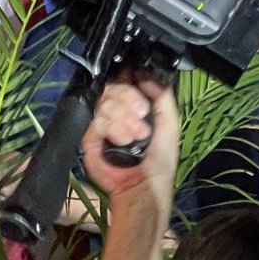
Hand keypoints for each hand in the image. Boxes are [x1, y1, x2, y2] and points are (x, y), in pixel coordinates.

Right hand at [81, 78, 179, 204]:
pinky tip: (123, 141)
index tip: (140, 91)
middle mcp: (114, 111)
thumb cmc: (159, 159)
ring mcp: (100, 124)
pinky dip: (113, 128)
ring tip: (136, 136)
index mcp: (131, 105)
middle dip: (130, 100)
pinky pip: (96, 121)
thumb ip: (162, 95)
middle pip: (112, 87)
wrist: (144, 186)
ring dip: (124, 119)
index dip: (129, 80)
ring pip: (105, 103)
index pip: (123, 80)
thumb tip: (144, 74)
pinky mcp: (89, 138)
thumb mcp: (169, 122)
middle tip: (142, 118)